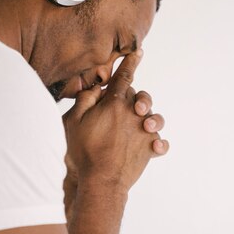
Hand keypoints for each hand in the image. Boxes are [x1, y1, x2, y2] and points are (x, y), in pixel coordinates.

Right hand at [62, 50, 165, 192]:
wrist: (100, 181)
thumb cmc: (82, 151)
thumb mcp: (73, 121)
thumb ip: (84, 100)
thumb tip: (95, 87)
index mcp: (113, 103)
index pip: (123, 77)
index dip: (130, 63)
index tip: (139, 52)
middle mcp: (132, 113)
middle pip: (139, 96)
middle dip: (135, 97)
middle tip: (126, 106)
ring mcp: (143, 131)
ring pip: (154, 117)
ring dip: (150, 118)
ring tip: (144, 124)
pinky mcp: (149, 149)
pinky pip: (160, 142)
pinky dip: (158, 142)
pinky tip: (154, 145)